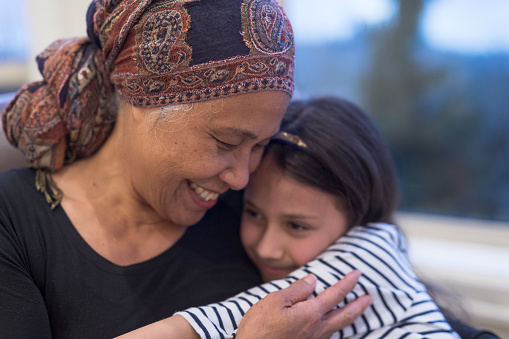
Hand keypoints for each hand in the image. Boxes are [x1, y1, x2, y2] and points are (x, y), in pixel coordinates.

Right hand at [236, 270, 371, 338]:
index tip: (358, 274)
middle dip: (359, 305)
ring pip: (338, 328)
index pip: (335, 294)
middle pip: (345, 316)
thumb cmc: (259, 329)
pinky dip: (336, 328)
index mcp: (311, 313)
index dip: (348, 283)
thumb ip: (297, 290)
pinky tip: (332, 326)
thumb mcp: (275, 301)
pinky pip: (327, 336)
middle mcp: (317, 329)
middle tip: (369, 298)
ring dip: (350, 317)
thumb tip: (313, 280)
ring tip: (356, 310)